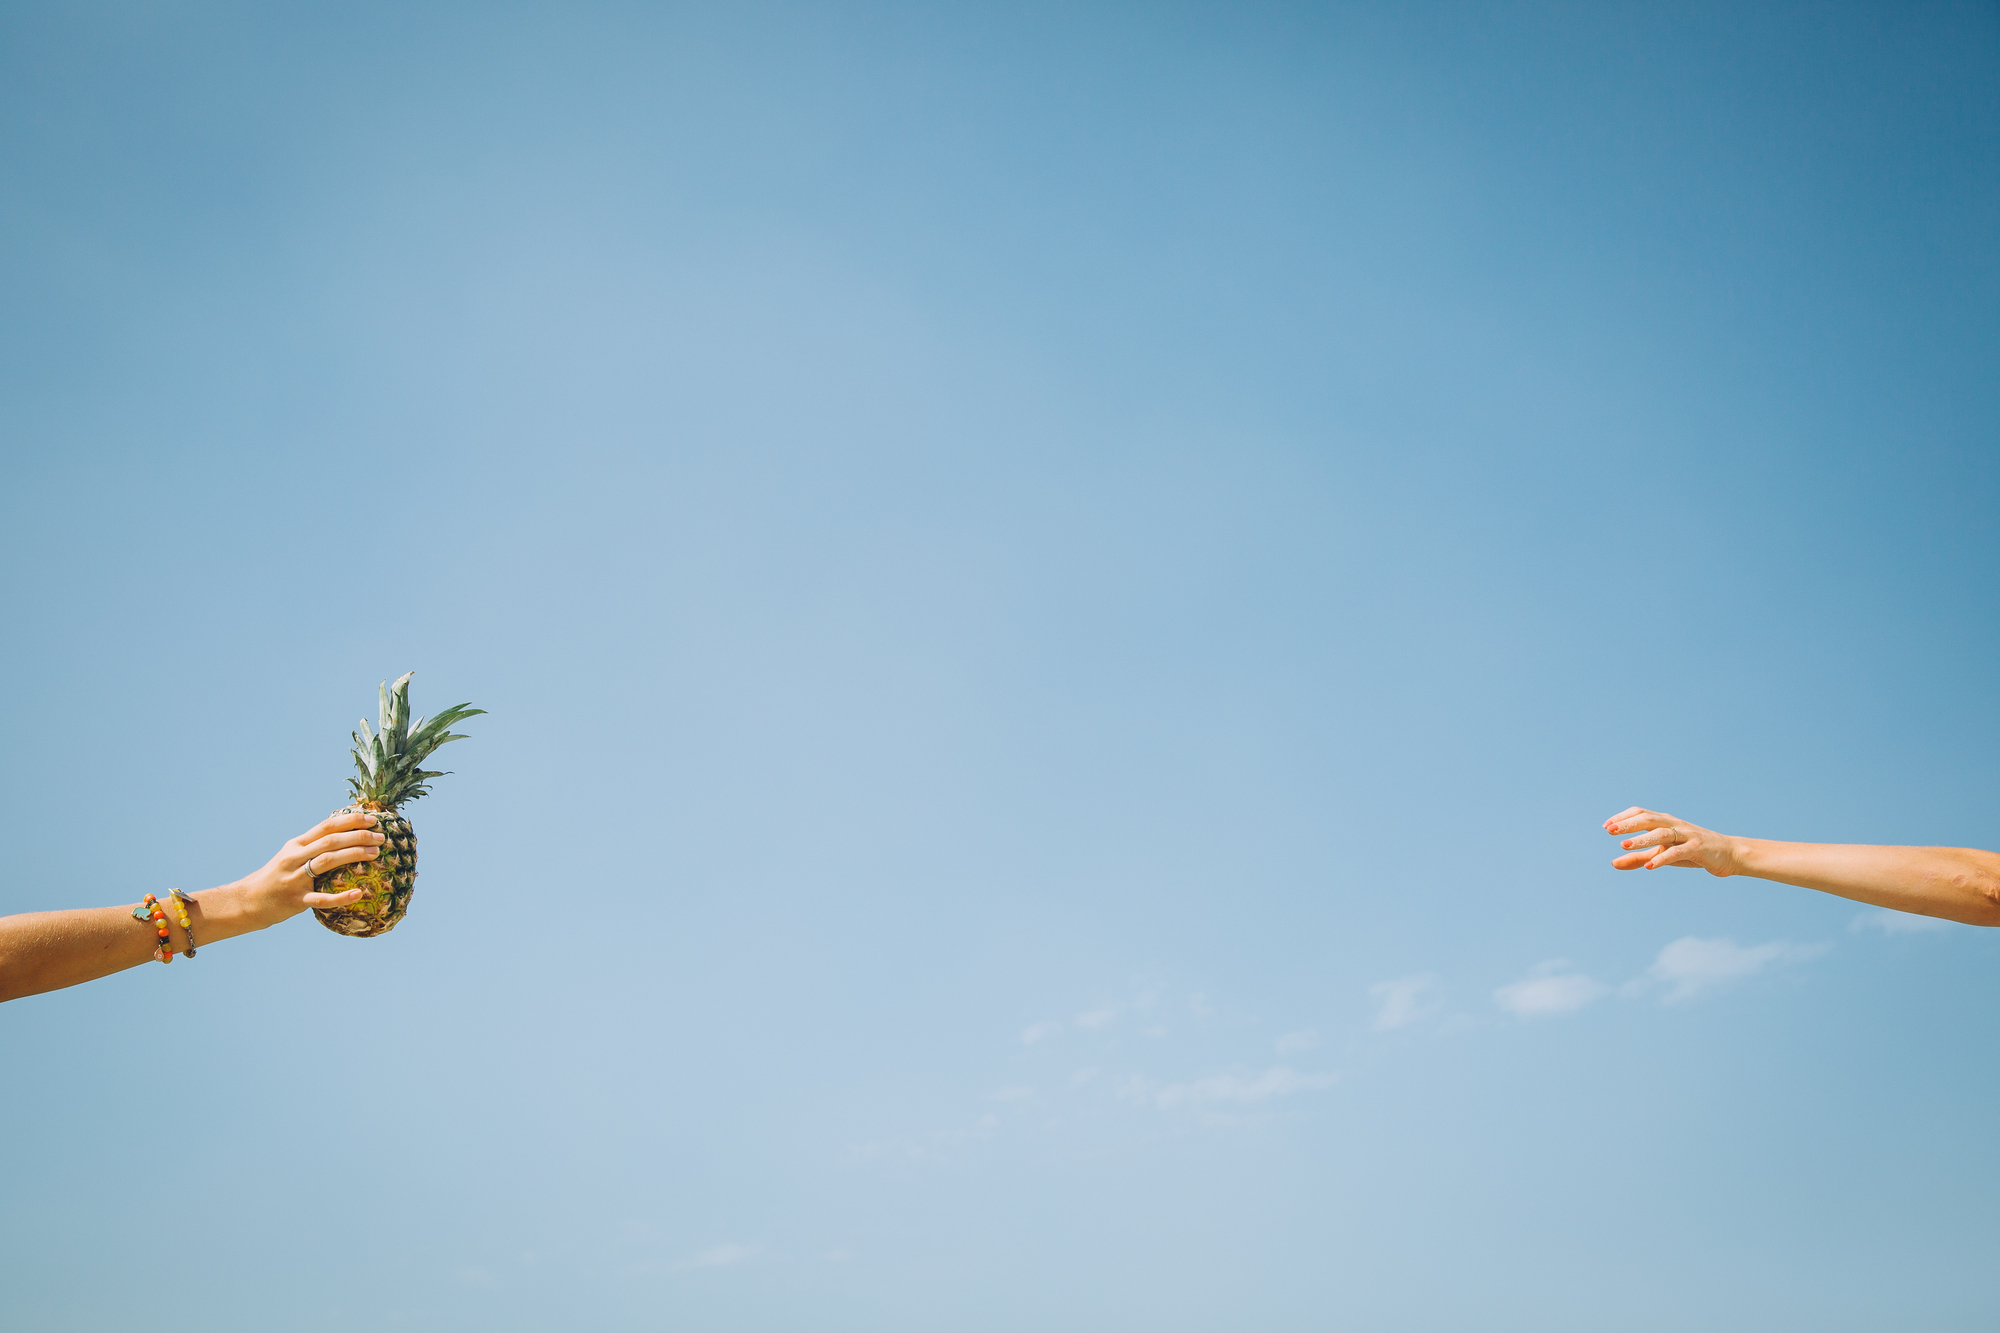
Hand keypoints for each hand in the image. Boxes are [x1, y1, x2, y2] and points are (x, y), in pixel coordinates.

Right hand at [233, 811, 384, 928]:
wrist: (249, 900)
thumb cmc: (279, 876)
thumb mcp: (292, 855)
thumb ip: (315, 845)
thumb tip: (348, 833)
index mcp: (297, 844)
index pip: (327, 826)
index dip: (351, 820)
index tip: (373, 819)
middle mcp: (294, 858)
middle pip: (330, 841)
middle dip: (358, 836)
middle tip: (381, 837)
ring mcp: (294, 879)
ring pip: (326, 862)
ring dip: (353, 855)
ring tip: (376, 854)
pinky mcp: (296, 900)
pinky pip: (321, 899)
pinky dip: (341, 897)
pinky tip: (359, 894)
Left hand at [1604, 807, 1739, 874]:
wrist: (1727, 854)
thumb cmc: (1690, 852)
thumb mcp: (1662, 854)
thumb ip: (1637, 858)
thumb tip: (1612, 863)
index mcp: (1665, 822)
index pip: (1641, 813)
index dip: (1623, 817)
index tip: (1607, 826)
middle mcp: (1674, 824)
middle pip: (1648, 819)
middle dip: (1628, 824)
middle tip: (1610, 831)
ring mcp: (1686, 835)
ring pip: (1661, 833)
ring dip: (1642, 839)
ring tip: (1624, 846)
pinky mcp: (1697, 848)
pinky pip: (1677, 852)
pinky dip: (1662, 858)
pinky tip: (1649, 866)